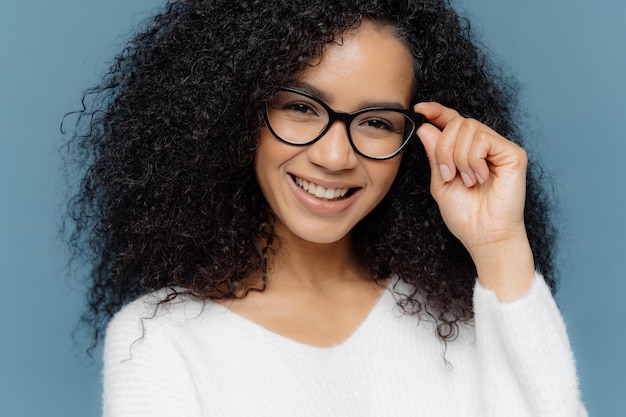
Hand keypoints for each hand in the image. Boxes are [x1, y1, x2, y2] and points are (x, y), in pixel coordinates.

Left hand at [415, 102, 534, 299]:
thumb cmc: (464, 214)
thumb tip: (425, 127)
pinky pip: (483, 140)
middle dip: (443, 149)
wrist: (483, 235)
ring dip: (458, 157)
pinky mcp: (513, 154)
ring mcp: (500, 148)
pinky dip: (473, 160)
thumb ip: (434, 154)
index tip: (419, 108)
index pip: (453, 121)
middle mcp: (485, 145)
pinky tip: (479, 178)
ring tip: (466, 181)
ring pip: (468, 128)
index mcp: (467, 151)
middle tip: (448, 175)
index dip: (437, 111)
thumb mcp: (440, 181)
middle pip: (457, 123)